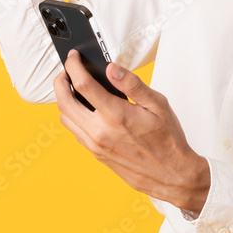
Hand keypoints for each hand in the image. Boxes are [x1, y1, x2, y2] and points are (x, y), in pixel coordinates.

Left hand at [53, 50, 210, 214]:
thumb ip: (132, 84)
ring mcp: (96, 145)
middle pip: (64, 102)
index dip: (74, 66)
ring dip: (64, 100)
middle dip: (60, 81)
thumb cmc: (168, 140)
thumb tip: (111, 68)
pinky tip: (85, 109)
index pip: (83, 85)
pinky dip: (73, 116)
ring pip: (65, 118)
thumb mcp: (158, 104)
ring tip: (73, 88)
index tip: (74, 57)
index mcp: (116, 115)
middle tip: (66, 71)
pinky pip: (75, 132)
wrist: (172, 175)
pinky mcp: (96, 154)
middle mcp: (101, 131)